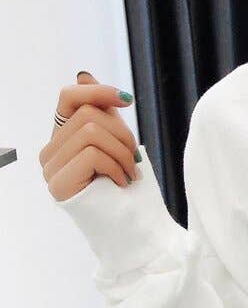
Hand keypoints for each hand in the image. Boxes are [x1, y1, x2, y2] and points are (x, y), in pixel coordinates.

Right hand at [39, 72, 141, 201]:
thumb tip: (83, 74)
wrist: (138, 233)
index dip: (98, 91)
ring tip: (131, 173)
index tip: (127, 100)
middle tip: (135, 161)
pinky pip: (92, 154)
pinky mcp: (59, 184)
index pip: (68, 98)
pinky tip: (122, 183)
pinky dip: (116, 167)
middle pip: (86, 114)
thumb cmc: (131, 193)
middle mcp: (50, 153)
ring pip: (90, 131)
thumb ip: (101, 116)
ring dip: (122, 152)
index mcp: (63, 140)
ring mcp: (51, 169)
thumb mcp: (118, 146)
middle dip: (122, 133)